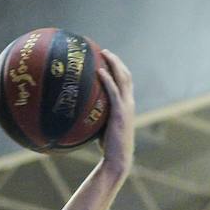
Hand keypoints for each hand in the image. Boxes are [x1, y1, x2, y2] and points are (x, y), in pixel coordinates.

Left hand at [96, 49, 134, 176]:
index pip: (126, 83)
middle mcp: (129, 103)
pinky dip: (107, 79)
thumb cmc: (108, 146)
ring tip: (104, 54)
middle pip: (126, 76)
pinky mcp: (119, 112)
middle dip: (117, 62)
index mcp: (127, 106)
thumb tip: (79, 110)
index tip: (108, 59)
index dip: (119, 69)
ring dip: (114, 64)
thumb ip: (96, 115)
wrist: (118, 158)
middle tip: (105, 52)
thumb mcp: (102, 126)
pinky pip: (113, 91)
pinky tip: (99, 71)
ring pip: (123, 79)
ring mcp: (126, 107)